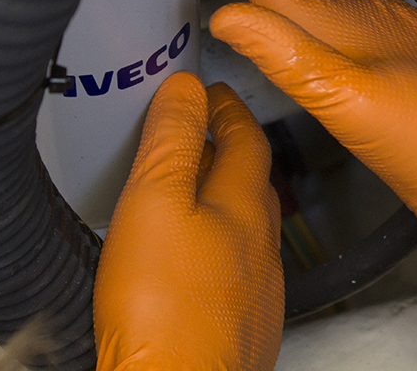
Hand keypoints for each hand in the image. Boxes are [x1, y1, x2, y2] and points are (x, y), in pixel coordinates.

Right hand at [93, 72, 282, 369]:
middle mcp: (262, 246)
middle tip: (198, 135)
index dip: (225, 107)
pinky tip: (189, 264)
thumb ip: (171, 141)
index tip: (208, 94)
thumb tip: (186, 89)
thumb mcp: (154, 202)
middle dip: (226, 150)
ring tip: (187, 195)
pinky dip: (216, 250)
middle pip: (251, 181)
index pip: (247, 136)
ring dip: (221, 202)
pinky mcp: (243, 327)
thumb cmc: (164, 310)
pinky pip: (236, 272)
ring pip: (246, 228)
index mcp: (246, 205)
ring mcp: (257, 290)